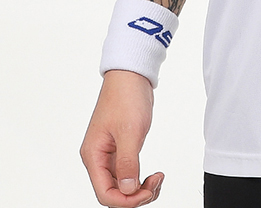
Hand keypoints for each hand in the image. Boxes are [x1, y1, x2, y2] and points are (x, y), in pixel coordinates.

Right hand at [80, 70, 163, 205]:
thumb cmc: (126, 97)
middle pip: (114, 192)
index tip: (145, 192)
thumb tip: (128, 189)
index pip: (105, 193)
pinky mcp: (121, 148)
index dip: (125, 200)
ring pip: (122, 184)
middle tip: (156, 183)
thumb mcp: (129, 131)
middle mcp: (98, 158)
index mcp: (93, 155)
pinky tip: (153, 174)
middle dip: (135, 195)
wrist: (131, 76)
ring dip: (139, 188)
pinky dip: (140, 178)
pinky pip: (128, 172)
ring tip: (158, 179)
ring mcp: (110, 154)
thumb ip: (127, 162)